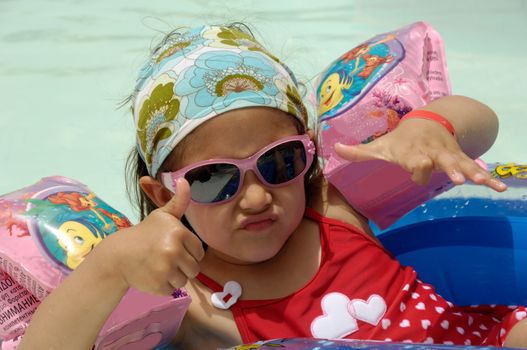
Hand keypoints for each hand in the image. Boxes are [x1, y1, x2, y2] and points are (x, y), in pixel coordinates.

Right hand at [102, 178, 204, 294]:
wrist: (118, 254)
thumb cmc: (144, 233)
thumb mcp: (162, 215)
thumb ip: (178, 201)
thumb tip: (184, 180)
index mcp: (179, 233)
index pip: (199, 252)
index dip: (188, 252)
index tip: (174, 248)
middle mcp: (174, 250)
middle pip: (194, 268)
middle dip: (183, 266)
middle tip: (167, 259)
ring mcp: (166, 269)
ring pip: (184, 280)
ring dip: (174, 277)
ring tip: (160, 266)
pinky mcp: (158, 284)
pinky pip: (172, 290)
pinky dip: (164, 286)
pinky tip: (153, 275)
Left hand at [334, 118, 506, 191]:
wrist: (426, 121)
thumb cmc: (398, 140)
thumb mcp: (379, 146)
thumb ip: (358, 152)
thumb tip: (334, 151)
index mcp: (410, 150)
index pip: (413, 159)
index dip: (416, 165)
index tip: (419, 170)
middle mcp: (431, 152)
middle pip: (441, 160)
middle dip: (449, 168)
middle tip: (457, 179)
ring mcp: (447, 155)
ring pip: (461, 164)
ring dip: (473, 173)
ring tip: (486, 183)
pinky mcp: (460, 158)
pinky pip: (474, 168)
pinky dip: (488, 176)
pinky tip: (499, 188)